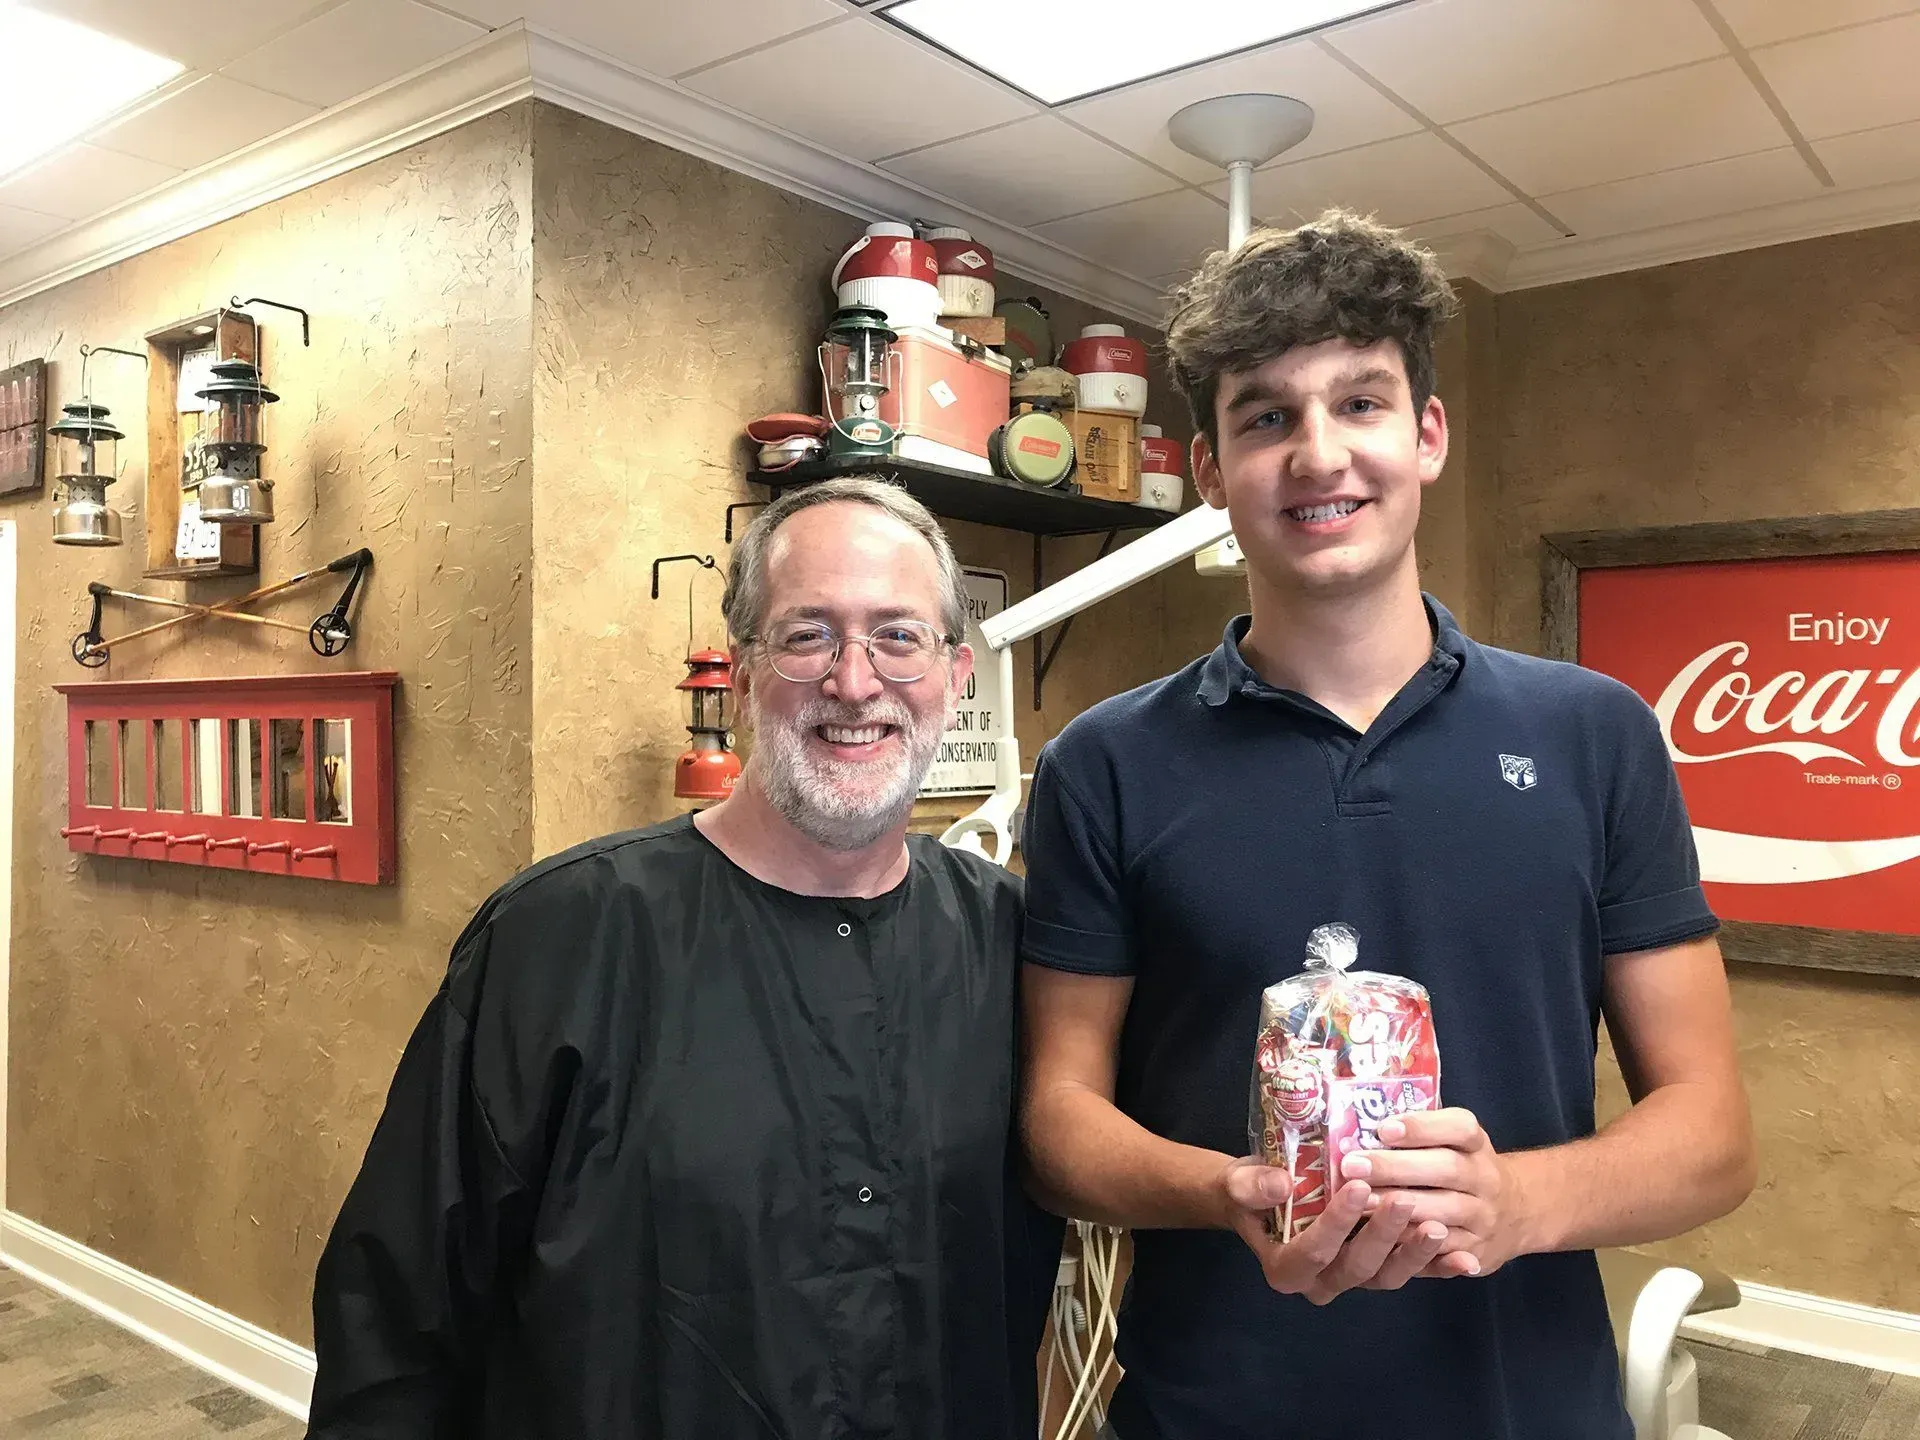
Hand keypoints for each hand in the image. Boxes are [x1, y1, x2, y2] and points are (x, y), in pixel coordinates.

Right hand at [1216, 1158, 1450, 1304]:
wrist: (1265, 1197)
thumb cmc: (1250, 1192)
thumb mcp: (1240, 1184)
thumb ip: (1254, 1187)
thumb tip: (1280, 1184)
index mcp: (1285, 1269)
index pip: (1313, 1252)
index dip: (1337, 1224)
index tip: (1358, 1188)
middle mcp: (1321, 1284)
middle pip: (1356, 1268)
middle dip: (1383, 1236)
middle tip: (1404, 1200)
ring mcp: (1353, 1279)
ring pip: (1387, 1277)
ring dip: (1414, 1255)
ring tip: (1437, 1227)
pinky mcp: (1379, 1271)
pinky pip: (1411, 1275)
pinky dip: (1438, 1268)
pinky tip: (1465, 1258)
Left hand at [1342, 1108, 1528, 1277]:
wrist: (1514, 1214)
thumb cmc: (1460, 1167)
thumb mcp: (1452, 1142)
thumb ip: (1417, 1133)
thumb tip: (1360, 1120)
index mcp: (1476, 1143)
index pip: (1459, 1127)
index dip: (1422, 1127)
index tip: (1383, 1129)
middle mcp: (1485, 1177)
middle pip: (1445, 1169)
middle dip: (1396, 1167)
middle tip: (1352, 1165)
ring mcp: (1484, 1217)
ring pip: (1444, 1211)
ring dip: (1400, 1207)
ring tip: (1360, 1201)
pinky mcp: (1477, 1253)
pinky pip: (1443, 1249)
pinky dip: (1411, 1243)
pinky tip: (1382, 1235)